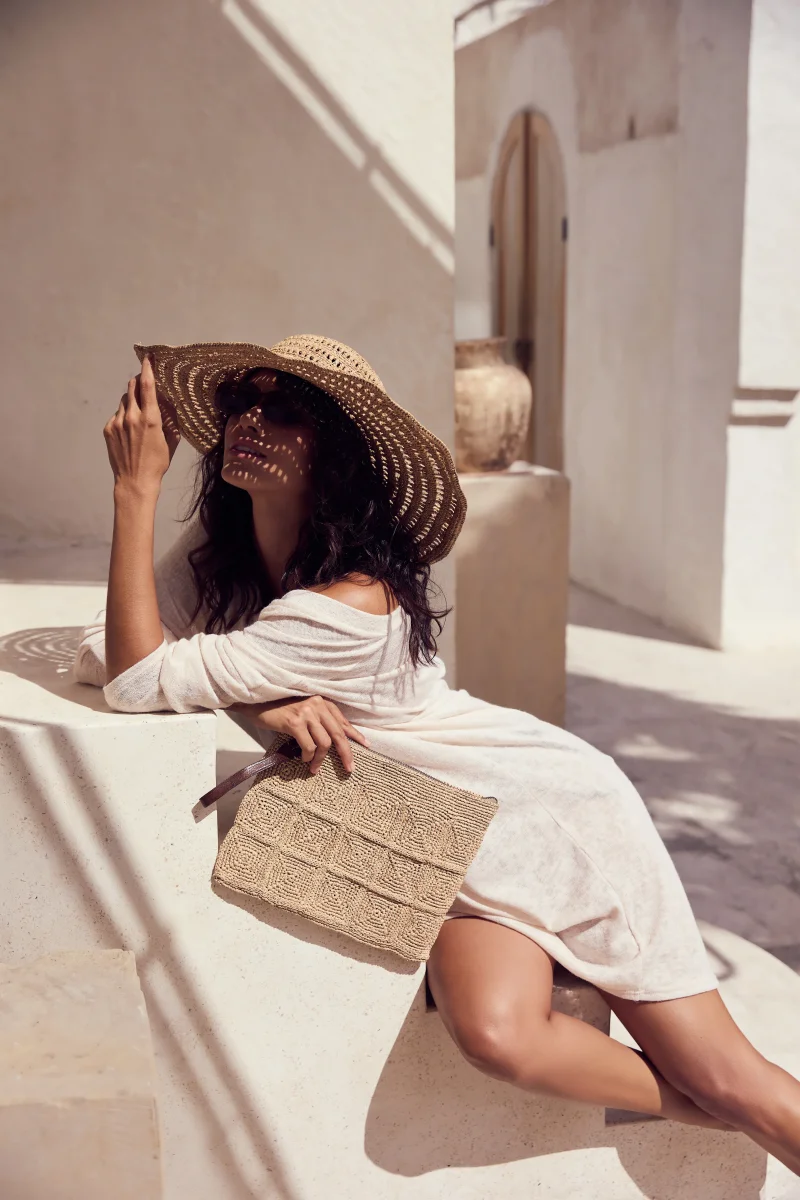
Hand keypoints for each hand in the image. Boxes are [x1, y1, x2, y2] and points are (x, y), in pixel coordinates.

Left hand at [104, 357, 176, 492]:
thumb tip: (168, 405)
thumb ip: (169, 420)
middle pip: (132, 387)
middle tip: (144, 383)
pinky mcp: (108, 429)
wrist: (134, 481)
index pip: (147, 385)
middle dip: (138, 381)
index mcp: (150, 418)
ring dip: (132, 401)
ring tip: (138, 415)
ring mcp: (117, 422)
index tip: (147, 358)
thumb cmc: (157, 463)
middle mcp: (132, 416)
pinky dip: (124, 415)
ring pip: (124, 400)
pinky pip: (117, 414)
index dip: (147, 368)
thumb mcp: (170, 441)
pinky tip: (129, 430)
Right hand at [230, 695, 368, 773]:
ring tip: (314, 768)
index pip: (342, 721)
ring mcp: (306, 712)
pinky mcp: (294, 721)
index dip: (355, 734)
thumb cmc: (278, 707)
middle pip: (338, 734)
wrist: (255, 700)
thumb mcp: (302, 710)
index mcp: (321, 701)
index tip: (365, 745)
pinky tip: (303, 760)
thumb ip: (317, 721)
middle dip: (346, 753)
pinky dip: (308, 756)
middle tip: (349, 769)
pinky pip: (308, 745)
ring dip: (320, 759)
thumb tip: (331, 741)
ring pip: (324, 742)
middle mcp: (317, 704)